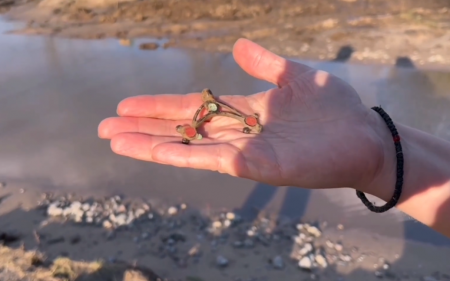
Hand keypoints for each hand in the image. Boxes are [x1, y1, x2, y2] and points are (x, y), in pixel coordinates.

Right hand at [98, 38, 387, 191]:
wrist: (363, 136)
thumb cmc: (335, 109)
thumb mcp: (295, 75)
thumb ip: (265, 63)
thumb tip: (238, 46)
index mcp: (244, 111)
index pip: (191, 108)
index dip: (158, 106)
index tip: (127, 104)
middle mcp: (236, 133)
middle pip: (180, 129)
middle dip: (142, 127)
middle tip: (104, 127)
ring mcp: (242, 151)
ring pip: (186, 146)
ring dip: (148, 143)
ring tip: (114, 139)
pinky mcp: (252, 164)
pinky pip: (208, 159)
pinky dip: (178, 154)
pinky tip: (147, 148)